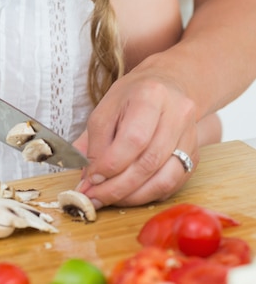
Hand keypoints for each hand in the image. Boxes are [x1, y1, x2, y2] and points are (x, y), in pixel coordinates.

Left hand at [73, 64, 198, 207]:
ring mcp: (190, 135)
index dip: (111, 165)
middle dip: (118, 187)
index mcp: (151, 95)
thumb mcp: (105, 109)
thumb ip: (94, 143)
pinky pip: (173, 185)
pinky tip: (129, 194)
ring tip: (109, 198)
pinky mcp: (195, 154)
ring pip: (165, 179)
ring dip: (133, 196)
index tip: (91, 178)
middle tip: (95, 197)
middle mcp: (177, 114)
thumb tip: (88, 181)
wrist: (166, 84)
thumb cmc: (132, 96)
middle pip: (149, 162)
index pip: (134, 139)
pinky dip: (148, 195)